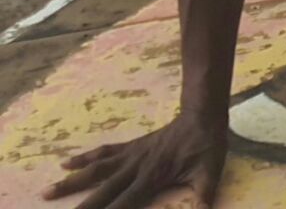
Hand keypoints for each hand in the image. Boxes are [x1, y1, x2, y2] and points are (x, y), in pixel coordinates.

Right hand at [43, 113, 226, 207]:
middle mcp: (135, 168)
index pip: (122, 205)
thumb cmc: (207, 146)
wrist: (203, 113)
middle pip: (102, 192)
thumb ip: (203, 195)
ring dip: (71, 182)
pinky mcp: (131, 146)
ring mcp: (130, 155)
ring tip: (47, 192)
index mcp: (151, 178)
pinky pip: (104, 153)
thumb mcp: (209, 172)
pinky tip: (65, 163)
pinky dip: (85, 158)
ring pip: (96, 171)